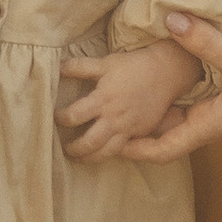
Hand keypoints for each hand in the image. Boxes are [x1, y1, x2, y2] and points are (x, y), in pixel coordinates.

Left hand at [57, 41, 202, 159]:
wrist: (165, 72)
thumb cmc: (132, 66)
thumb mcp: (105, 63)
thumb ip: (79, 67)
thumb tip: (57, 68)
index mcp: (102, 99)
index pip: (74, 116)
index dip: (61, 119)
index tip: (56, 117)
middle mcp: (114, 117)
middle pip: (89, 143)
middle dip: (74, 149)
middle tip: (65, 148)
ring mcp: (128, 128)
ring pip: (106, 153)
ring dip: (89, 159)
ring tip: (80, 158)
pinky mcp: (139, 132)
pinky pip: (123, 150)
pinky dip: (110, 154)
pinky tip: (101, 153)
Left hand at [78, 15, 221, 163]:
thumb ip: (208, 42)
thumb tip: (171, 20)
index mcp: (211, 125)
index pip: (163, 150)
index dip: (133, 149)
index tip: (106, 140)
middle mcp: (213, 121)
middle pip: (165, 130)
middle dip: (136, 124)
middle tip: (104, 111)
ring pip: (179, 110)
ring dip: (155, 103)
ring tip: (126, 89)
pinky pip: (196, 94)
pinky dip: (177, 85)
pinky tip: (168, 65)